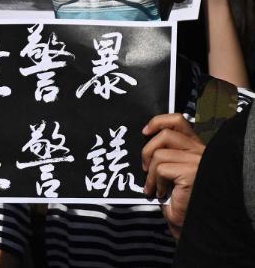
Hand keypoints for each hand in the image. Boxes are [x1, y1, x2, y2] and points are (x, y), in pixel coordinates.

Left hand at [142, 113, 204, 236]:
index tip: (144, 132)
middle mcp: (200, 151)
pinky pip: (161, 169)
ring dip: (150, 173)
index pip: (178, 121)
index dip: (159, 121)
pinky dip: (155, 182)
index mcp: (196, 147)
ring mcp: (197, 161)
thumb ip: (165, 154)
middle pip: (166, 134)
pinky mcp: (191, 172)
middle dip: (147, 151)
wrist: (192, 224)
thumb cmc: (179, 200)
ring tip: (154, 187)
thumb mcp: (171, 172)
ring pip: (160, 154)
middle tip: (145, 169)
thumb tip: (144, 140)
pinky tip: (161, 193)